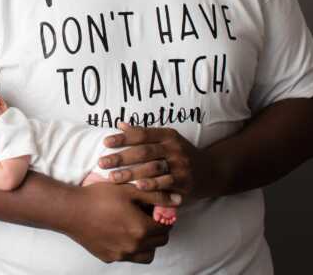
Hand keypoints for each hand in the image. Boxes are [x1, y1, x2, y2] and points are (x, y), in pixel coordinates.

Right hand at [63, 182, 176, 262]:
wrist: (71, 210)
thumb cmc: (99, 197)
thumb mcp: (128, 190)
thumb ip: (155, 196)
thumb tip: (178, 200)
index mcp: (142, 229)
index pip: (167, 227)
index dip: (163, 216)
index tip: (155, 209)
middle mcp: (134, 246)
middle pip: (159, 241)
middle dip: (157, 229)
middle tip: (146, 216)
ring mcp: (122, 254)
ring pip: (147, 254)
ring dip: (147, 243)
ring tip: (136, 227)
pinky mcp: (110, 257)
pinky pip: (129, 256)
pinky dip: (130, 247)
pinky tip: (120, 232)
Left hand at [99, 125, 222, 199]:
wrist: (211, 170)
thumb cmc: (180, 154)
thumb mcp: (165, 140)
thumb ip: (143, 133)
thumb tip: (120, 124)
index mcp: (167, 135)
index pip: (142, 134)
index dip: (123, 138)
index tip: (105, 142)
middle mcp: (174, 148)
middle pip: (144, 151)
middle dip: (121, 157)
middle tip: (102, 163)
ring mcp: (180, 165)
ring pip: (152, 168)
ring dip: (131, 173)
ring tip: (112, 177)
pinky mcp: (185, 181)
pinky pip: (165, 183)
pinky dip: (151, 185)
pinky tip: (136, 187)